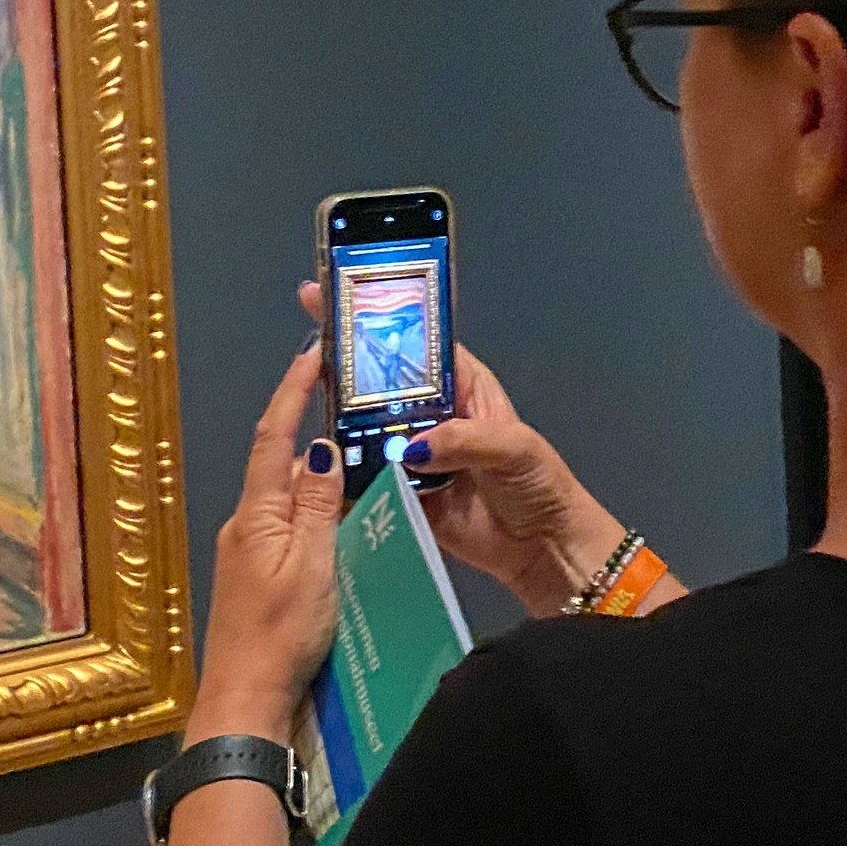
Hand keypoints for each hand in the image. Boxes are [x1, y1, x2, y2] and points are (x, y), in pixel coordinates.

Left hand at [188, 343, 345, 741]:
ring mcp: (249, 552)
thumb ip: (317, 505)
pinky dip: (315, 508)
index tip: (313, 354)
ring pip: (286, 496)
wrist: (246, 700)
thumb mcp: (311, 565)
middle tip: (346, 396)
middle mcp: (246, 524)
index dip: (292, 392)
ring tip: (358, 449)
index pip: (273, 437)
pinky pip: (290, 526)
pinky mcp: (259, 578)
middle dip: (308, 426)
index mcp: (256, 513)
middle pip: (278, 463)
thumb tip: (320, 447)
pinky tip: (344, 514)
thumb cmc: (281, 634)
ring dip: (316, 471)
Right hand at [297, 283, 621, 614]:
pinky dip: (349, 478)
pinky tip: (321, 470)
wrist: (542, 547)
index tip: (337, 298)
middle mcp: (432, 414)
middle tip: (307, 353)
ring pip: (368, 432)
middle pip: (381, 385)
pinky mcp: (404, 495)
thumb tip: (413, 446)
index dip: (378, 320)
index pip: (415, 343)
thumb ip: (465, 440)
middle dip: (346, 368)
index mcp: (462, 386)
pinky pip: (370, 481)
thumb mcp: (512, 448)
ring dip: (342, 426)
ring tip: (304, 411)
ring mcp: (414, 455)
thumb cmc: (538, 483)